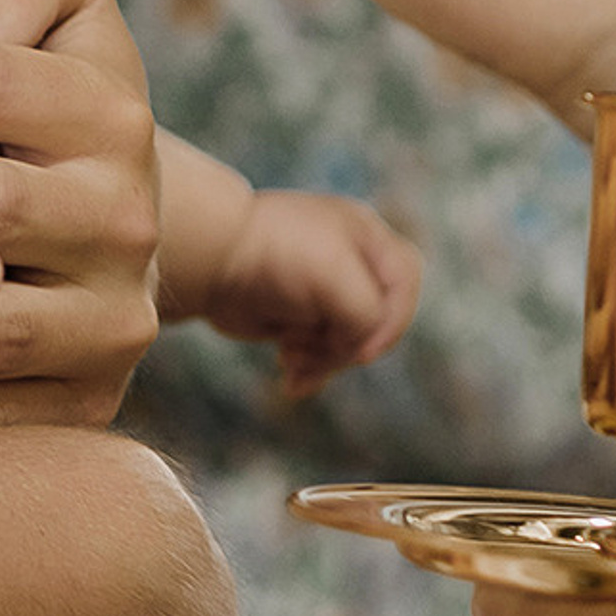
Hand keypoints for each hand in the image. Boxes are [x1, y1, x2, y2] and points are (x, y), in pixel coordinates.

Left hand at [201, 191, 420, 397]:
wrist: (211, 259)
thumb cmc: (276, 255)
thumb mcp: (339, 278)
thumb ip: (370, 314)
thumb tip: (358, 345)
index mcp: (366, 238)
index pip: (404, 285)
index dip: (391, 323)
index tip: (358, 347)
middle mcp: (349, 263)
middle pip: (377, 321)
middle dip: (347, 345)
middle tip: (313, 349)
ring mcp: (323, 290)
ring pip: (348, 342)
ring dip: (324, 360)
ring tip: (290, 357)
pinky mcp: (297, 315)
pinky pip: (319, 352)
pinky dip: (309, 368)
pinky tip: (290, 377)